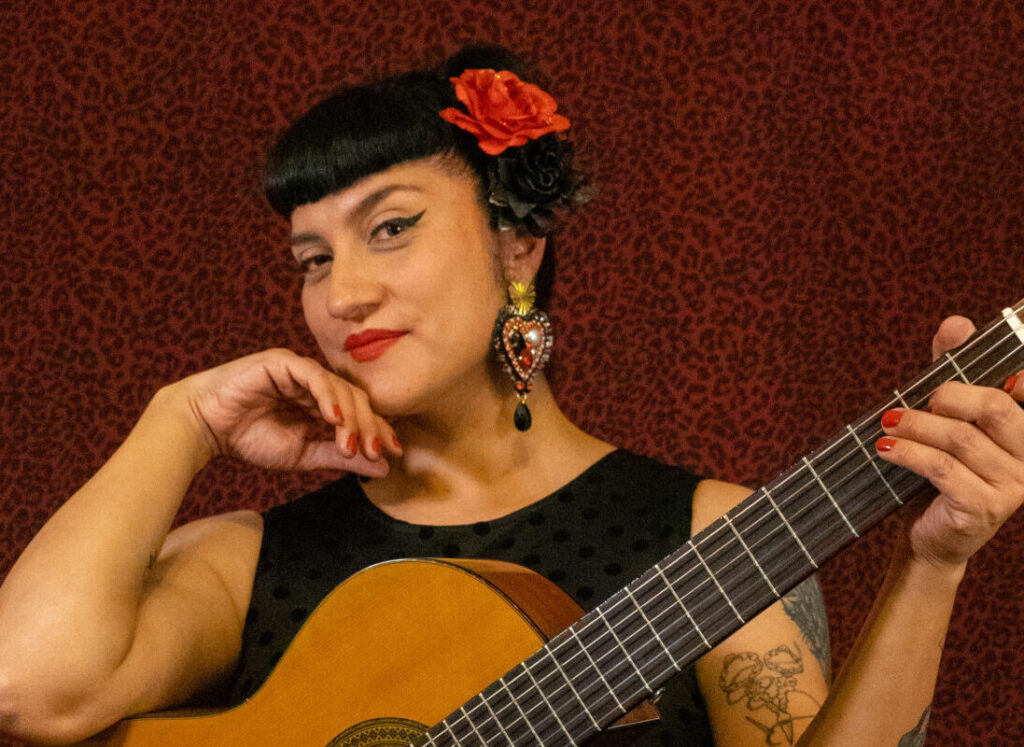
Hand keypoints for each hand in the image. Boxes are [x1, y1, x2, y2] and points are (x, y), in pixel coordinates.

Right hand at [174, 349, 400, 474]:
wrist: (205, 428)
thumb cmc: (249, 439)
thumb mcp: (302, 454)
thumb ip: (340, 458)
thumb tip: (383, 469)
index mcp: (321, 404)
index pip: (359, 413)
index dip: (378, 431)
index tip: (394, 454)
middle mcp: (315, 384)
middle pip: (356, 398)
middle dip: (370, 426)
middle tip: (378, 451)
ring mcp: (300, 370)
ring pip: (340, 387)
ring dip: (350, 417)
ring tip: (352, 442)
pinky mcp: (283, 362)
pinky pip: (314, 375)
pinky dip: (327, 396)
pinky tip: (334, 418)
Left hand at [876, 316, 1023, 566]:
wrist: (930, 537)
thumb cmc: (942, 473)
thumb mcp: (947, 419)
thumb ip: (953, 372)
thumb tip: (957, 322)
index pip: (1021, 389)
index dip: (1010, 376)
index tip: (977, 366)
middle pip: (994, 407)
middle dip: (948, 396)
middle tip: (914, 401)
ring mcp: (1012, 487)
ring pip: (961, 439)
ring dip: (915, 426)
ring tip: (886, 425)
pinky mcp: (984, 508)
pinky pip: (943, 469)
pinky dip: (908, 453)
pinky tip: (884, 447)